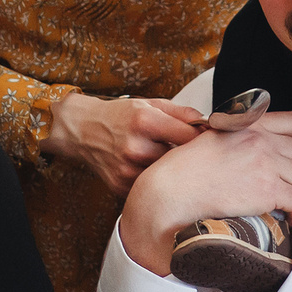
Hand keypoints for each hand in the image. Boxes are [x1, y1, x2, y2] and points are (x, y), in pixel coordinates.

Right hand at [46, 94, 205, 195]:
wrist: (81, 129)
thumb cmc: (119, 115)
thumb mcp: (150, 104)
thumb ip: (182, 113)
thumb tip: (210, 124)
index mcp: (145, 121)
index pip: (190, 136)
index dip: (201, 138)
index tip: (204, 139)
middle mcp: (135, 147)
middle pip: (179, 159)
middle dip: (184, 155)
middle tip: (182, 150)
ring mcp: (126, 169)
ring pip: (166, 176)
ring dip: (169, 170)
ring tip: (161, 157)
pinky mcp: (120, 186)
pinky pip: (149, 187)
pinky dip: (153, 180)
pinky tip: (146, 168)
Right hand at [119, 111, 291, 276]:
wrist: (171, 192)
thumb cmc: (184, 170)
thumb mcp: (213, 138)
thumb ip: (239, 134)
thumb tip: (257, 144)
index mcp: (250, 124)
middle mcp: (261, 141)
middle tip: (290, 185)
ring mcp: (265, 165)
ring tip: (287, 202)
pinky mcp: (266, 190)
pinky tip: (285, 216)